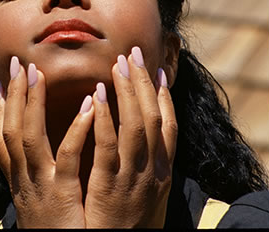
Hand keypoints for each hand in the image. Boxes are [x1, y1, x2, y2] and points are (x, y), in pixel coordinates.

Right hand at [0, 58, 93, 228]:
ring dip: (32, 103)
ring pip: (28, 138)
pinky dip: (76, 129)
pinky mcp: (65, 197)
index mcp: (22, 182)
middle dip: (13, 97)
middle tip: (17, 65)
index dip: (0, 109)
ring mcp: (43, 188)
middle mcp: (26, 183)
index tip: (2, 82)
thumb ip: (46, 171)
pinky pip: (68, 158)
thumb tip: (45, 147)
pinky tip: (90, 104)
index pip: (3, 139)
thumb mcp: (45, 199)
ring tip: (38, 73)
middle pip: (11, 131)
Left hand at [84, 47, 177, 228]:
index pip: (170, 126)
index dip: (164, 96)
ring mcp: (134, 179)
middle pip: (153, 117)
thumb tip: (139, 135)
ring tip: (118, 63)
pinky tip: (98, 95)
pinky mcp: (109, 187)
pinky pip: (109, 146)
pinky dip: (106, 118)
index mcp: (163, 172)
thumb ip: (144, 164)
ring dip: (127, 91)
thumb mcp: (146, 193)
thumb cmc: (129, 225)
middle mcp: (153, 172)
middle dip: (143, 83)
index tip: (157, 70)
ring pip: (135, 125)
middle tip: (132, 54)